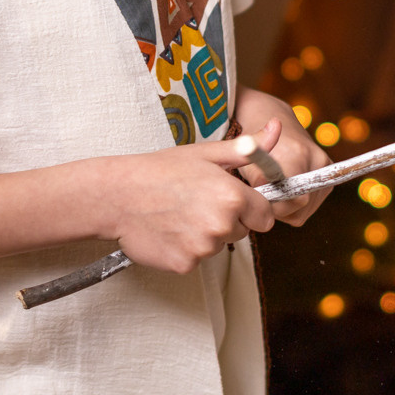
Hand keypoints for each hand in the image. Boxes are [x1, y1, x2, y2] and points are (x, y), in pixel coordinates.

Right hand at [106, 143, 274, 274]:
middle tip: (198, 202)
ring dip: (207, 234)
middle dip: (228, 219)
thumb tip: (277, 129)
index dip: (251, 207)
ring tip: (180, 213)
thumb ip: (249, 148)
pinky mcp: (185, 265)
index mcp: (233, 196)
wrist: (117, 195)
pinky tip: (170, 230)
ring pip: (220, 245)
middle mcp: (222, 225)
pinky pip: (198, 259)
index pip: (266, 216)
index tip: (232, 200)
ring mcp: (203, 248)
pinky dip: (186, 248)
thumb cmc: (161, 171)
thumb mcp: (207, 153)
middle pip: (243, 231)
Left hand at [233, 90, 332, 224]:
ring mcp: (326, 167)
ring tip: (273, 190)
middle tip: (263, 196)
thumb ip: (257, 182)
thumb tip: (265, 202)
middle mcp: (317, 160)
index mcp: (296, 155)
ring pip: (305, 210)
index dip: (275, 207)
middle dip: (278, 208)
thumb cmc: (253, 144)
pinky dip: (294, 204)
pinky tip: (284, 190)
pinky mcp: (330, 172)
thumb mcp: (245, 161)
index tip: (260, 200)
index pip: (294, 200)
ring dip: (286, 208)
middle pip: (301, 208)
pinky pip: (311, 204)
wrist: (269, 117)